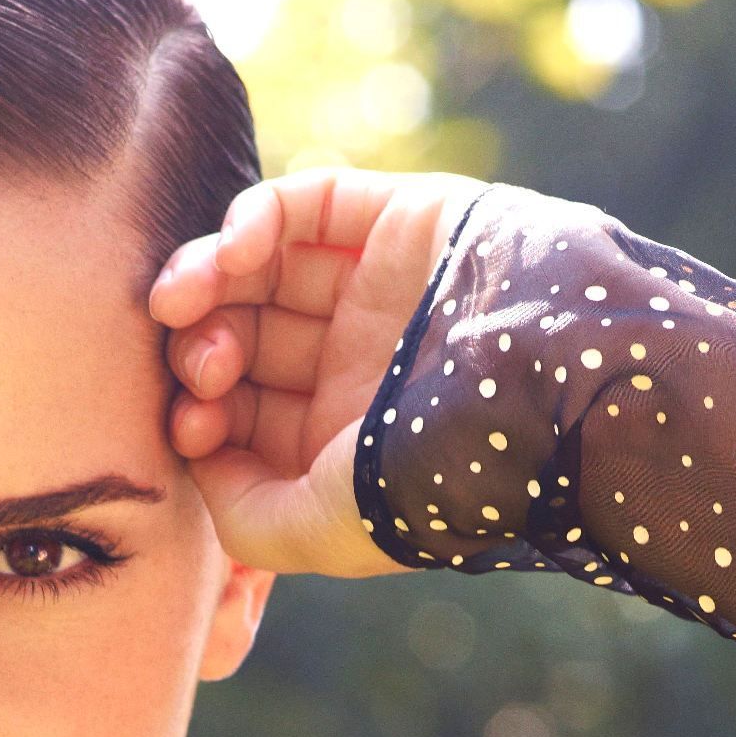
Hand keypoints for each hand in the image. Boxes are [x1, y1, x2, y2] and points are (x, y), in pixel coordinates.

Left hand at [148, 168, 485, 578]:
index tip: (186, 425)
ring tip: (181, 301)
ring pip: (260, 271)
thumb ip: (245, 517)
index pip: (241, 417)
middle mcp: (358, 365)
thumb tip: (198, 459)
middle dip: (198, 349)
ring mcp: (377, 290)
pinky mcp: (399, 218)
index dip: (195, 415)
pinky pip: (305, 204)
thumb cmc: (443, 479)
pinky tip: (237, 250)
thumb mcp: (325, 532)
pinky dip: (252, 219)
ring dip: (206, 279)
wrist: (554, 393)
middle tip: (197, 364)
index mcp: (345, 443)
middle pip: (243, 340)